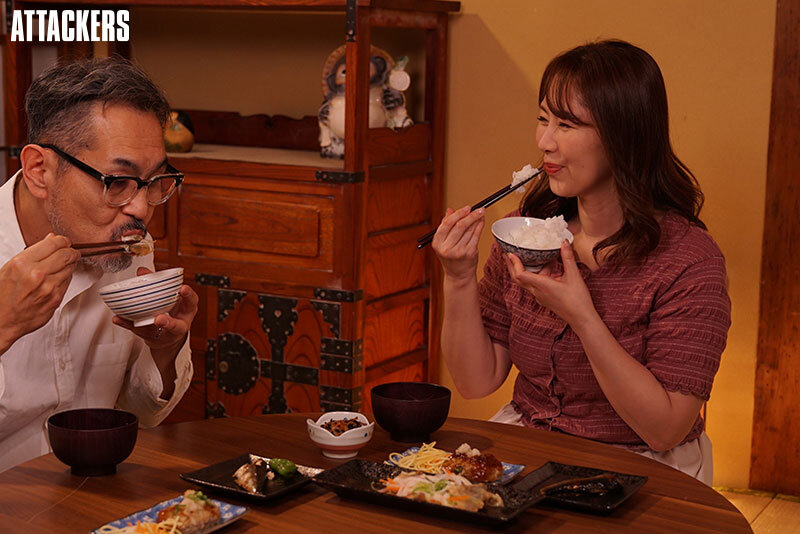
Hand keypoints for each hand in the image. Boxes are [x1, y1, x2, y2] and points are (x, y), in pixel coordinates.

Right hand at [0, 233, 79, 351]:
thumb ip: (33, 252)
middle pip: (66, 255)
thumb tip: (50, 239)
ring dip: (70, 264)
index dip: (62, 240)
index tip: (64, 241)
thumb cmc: (2, 295)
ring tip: (65, 263)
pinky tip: (59, 277)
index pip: (53, 243)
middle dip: (71, 251)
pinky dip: (66, 277)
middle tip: (70, 251)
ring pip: (70, 268)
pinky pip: (68, 282)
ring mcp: (49, 288)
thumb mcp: (11, 268)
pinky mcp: (56, 299)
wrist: (2, 320)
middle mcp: (37, 274)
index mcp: (22, 263)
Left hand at [111, 267, 198, 350]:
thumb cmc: (171, 312)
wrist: (166, 336)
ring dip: (155, 328)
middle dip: (170, 322)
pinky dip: (128, 324)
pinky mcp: (152, 337)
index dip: (188, 295)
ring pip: (160, 333)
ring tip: (151, 322)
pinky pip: (139, 332)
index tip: (183, 289)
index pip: (191, 301)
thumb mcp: (170, 298)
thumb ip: (157, 284)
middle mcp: (179, 323)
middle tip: (160, 318)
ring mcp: (165, 333)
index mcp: (186, 309)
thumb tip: (142, 271)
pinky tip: (119, 318)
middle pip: (178, 325)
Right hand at [431, 205, 484, 282]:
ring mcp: (458, 251)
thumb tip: (450, 210)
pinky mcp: (469, 254)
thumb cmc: (451, 256)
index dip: (458, 214)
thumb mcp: (444, 242)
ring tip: (481, 213)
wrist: (458, 275)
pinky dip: (480, 227)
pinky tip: (482, 222)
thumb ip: (446, 225)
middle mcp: (446, 248)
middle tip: (478, 209)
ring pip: (469, 230)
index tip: (467, 208)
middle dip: (470, 215)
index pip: (447, 224)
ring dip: (477, 219)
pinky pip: (476, 236)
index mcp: (437, 243)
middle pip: (460, 226)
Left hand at [504, 240, 597, 328]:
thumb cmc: (578, 300)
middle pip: (518, 279)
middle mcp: (537, 292)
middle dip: (511, 266)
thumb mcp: (574, 276)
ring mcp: (540, 296)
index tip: (510, 253)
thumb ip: (567, 258)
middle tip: (508, 254)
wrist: (582, 319)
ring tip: (529, 257)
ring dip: (526, 270)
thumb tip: (563, 242)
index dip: (513, 263)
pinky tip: (547, 269)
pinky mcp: (544, 298)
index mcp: (542, 286)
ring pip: (527, 281)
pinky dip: (537, 275)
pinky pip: (535, 285)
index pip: (520, 274)